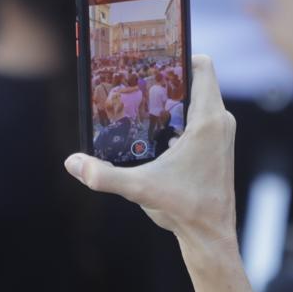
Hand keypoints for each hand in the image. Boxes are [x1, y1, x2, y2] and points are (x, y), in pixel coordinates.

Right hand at [65, 55, 238, 259]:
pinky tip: (151, 132)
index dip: (181, 55)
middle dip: (166, 78)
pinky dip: (176, 118)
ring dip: (170, 100)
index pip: (203, 66)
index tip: (154, 57)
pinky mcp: (214, 147)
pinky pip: (196, 118)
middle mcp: (219, 122)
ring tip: (139, 103)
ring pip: (194, 101)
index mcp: (208, 121)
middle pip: (194, 81)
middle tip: (136, 80)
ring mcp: (219, 134)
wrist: (211, 236)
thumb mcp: (140, 189)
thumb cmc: (186, 209)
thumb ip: (105, 176)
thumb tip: (73, 163)